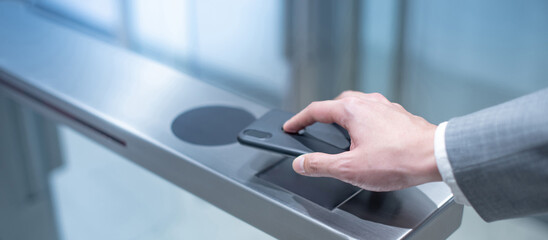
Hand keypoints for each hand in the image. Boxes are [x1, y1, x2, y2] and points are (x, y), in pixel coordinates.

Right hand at [283, 91, 441, 190]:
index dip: (299, 120)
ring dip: (344, 117)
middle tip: (314, 128)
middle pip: (337, 103)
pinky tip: (368, 138)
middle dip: (322, 115)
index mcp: (352, 110)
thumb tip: (301, 163)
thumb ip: (320, 164)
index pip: (316, 110)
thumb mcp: (350, 168)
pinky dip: (364, 122)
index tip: (291, 127)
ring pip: (358, 105)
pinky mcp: (400, 116)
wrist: (436, 157)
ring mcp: (386, 107)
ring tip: (340, 135)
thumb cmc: (399, 159)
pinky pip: (375, 113)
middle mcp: (369, 102)